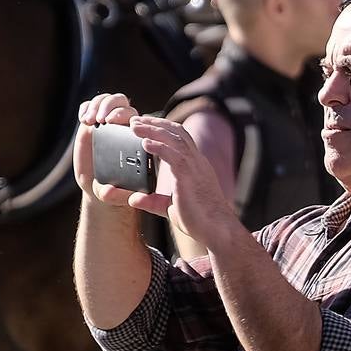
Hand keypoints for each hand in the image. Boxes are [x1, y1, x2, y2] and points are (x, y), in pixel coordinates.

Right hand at [74, 92, 145, 207]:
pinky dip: (86, 107)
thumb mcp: (114, 195)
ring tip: (88, 120)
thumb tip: (109, 192)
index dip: (124, 115)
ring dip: (97, 104)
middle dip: (111, 106)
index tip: (112, 122)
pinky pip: (90, 106)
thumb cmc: (113, 189)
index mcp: (135, 138)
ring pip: (106, 100)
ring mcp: (107, 123)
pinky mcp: (91, 123)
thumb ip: (114, 195)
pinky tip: (83, 119)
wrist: (99, 185)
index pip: (135, 117)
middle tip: (101, 119)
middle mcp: (123, 127)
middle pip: (121, 102)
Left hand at [129, 114, 239, 249]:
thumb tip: (133, 199)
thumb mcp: (170, 208)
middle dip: (155, 123)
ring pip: (174, 139)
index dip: (163, 129)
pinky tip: (144, 143)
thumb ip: (153, 201)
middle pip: (176, 132)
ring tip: (134, 125)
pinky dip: (158, 146)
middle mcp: (197, 162)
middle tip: (134, 119)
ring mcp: (195, 167)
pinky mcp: (189, 176)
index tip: (145, 125)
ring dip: (152, 130)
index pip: (180, 139)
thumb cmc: (199, 221)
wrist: (217, 231)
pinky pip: (174, 155)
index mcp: (195, 166)